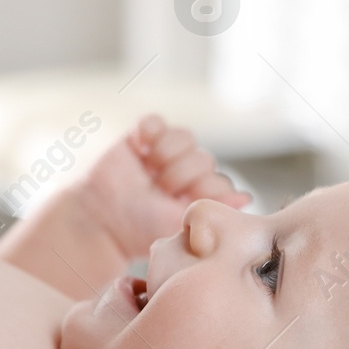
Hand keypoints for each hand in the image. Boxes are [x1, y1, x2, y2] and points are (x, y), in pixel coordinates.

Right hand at [76, 114, 249, 258]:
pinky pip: (156, 121)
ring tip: (148, 170)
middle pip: (203, 157)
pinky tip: (140, 149)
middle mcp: (182, 174)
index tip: (182, 199)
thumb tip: (246, 197)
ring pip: (185, 137)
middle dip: (181, 175)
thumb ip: (215, 207)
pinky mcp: (139, 139)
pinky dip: (150, 130)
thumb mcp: (181, 221)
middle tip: (160, 189)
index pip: (218, 179)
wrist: (101, 218)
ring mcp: (161, 155)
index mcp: (196, 196)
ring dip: (167, 154)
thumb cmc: (139, 228)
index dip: (203, 186)